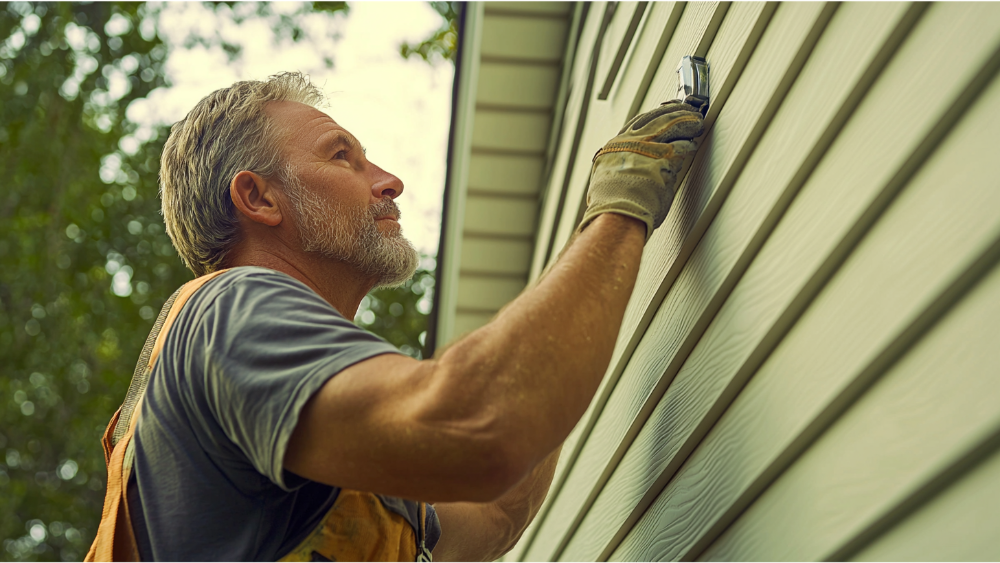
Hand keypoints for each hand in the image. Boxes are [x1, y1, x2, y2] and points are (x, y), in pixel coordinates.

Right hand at [578, 100, 704, 240]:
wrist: (616, 214)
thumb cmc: (611, 206)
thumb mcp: (605, 181)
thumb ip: (617, 170)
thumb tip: (625, 171)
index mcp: (614, 146)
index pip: (637, 122)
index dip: (654, 116)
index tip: (664, 112)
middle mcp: (630, 142)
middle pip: (656, 118)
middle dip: (674, 113)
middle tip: (686, 111)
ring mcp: (647, 147)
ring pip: (671, 125)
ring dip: (687, 122)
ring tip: (696, 123)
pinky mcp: (664, 157)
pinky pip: (681, 145)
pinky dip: (688, 144)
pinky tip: (693, 144)